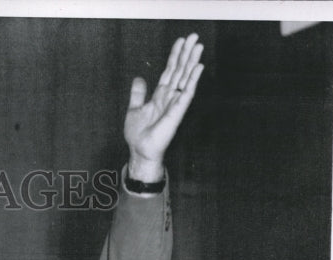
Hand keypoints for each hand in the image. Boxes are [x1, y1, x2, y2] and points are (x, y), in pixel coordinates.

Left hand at [125, 33, 204, 181]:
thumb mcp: (134, 109)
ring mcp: (175, 103)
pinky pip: (187, 92)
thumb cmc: (138, 134)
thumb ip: (138, 94)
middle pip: (180, 70)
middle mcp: (169, 97)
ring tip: (198, 45)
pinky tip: (198, 67)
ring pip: (185, 77)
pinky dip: (193, 79)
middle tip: (194, 36)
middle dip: (186, 53)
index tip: (181, 41)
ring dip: (192, 61)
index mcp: (160, 95)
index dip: (175, 56)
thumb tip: (139, 78)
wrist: (140, 150)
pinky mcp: (178, 111)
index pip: (169, 71)